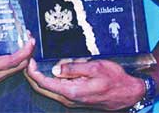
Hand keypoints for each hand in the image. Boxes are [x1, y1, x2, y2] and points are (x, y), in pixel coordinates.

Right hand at [0, 27, 34, 85]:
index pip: (11, 61)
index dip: (24, 51)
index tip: (31, 40)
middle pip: (19, 67)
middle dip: (28, 52)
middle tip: (29, 36)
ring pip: (16, 69)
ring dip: (24, 56)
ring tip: (25, 39)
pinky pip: (11, 69)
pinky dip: (18, 59)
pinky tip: (18, 47)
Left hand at [24, 58, 145, 110]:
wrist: (128, 93)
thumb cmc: (115, 79)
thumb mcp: (96, 68)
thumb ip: (74, 68)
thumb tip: (55, 69)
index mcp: (71, 91)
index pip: (44, 83)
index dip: (33, 72)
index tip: (29, 59)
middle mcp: (69, 98)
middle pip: (43, 88)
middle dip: (33, 74)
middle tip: (30, 59)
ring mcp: (72, 100)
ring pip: (50, 89)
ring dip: (44, 76)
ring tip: (43, 61)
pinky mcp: (76, 98)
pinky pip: (59, 89)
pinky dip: (54, 79)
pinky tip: (59, 68)